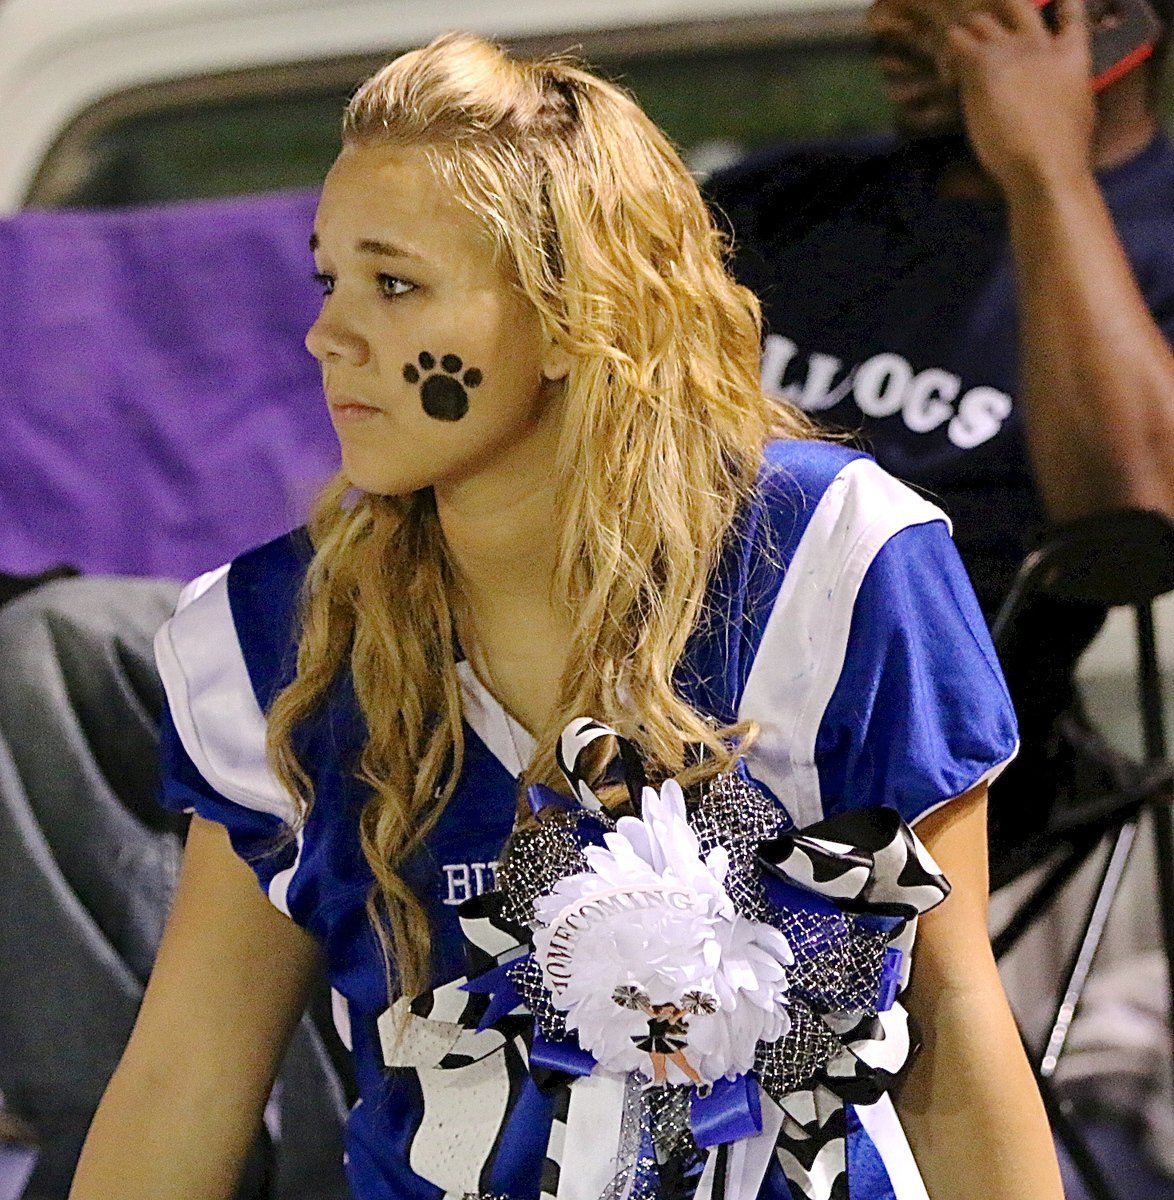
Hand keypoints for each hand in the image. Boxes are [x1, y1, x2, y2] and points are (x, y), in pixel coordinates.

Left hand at [941, 0, 1095, 193]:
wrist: (1046, 162)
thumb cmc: (1063, 154)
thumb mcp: (1077, 113)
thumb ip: (1064, 94)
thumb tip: (1057, 102)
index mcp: (1071, 55)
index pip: (1071, 13)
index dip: (1062, 6)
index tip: (1054, 5)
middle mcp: (1039, 44)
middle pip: (1017, 6)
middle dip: (998, 16)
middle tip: (982, 39)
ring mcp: (1011, 49)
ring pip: (981, 20)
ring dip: (967, 37)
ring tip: (956, 63)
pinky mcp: (983, 63)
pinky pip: (955, 41)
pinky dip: (947, 55)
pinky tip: (947, 79)